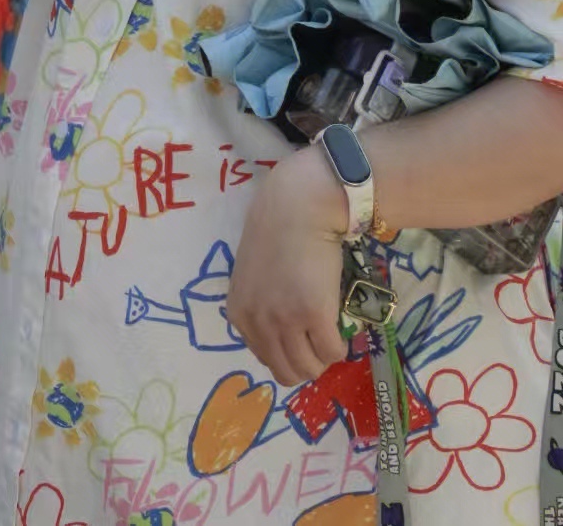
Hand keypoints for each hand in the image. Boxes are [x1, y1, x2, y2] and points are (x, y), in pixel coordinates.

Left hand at [226, 150, 348, 386]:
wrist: (298, 207)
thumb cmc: (278, 232)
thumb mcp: (254, 276)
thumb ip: (260, 306)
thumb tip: (282, 337)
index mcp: (239, 314)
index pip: (265, 359)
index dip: (288, 352)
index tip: (301, 336)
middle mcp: (257, 322)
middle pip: (288, 372)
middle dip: (307, 361)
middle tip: (318, 338)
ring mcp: (285, 320)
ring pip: (311, 369)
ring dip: (323, 356)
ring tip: (328, 330)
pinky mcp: (314, 315)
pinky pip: (333, 352)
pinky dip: (340, 345)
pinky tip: (338, 322)